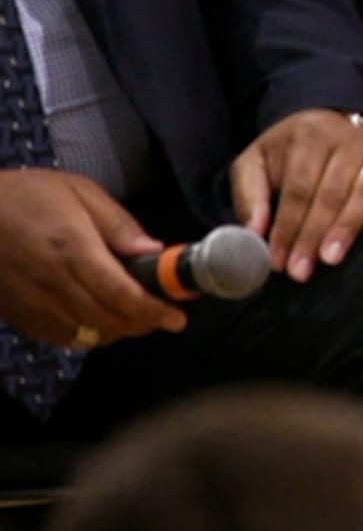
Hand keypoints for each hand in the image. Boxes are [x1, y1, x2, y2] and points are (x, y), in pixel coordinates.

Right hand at [0, 168, 183, 348]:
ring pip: (86, 335)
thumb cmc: (25, 195)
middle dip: (142, 324)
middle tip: (163, 317)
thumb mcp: (79, 192)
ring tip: (136, 317)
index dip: (153, 311)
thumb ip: (119, 224)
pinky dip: (87, 335)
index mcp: (73, 249)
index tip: (177, 317)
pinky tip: (100, 320)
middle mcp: (52, 282)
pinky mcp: (17, 314)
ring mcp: (32, 302)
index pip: (121, 293)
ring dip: (117, 332)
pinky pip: (60, 337)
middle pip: (108, 320)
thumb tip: (154, 251)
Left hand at [231, 109, 362, 282]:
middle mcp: (347, 140)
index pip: (298, 189)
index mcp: (308, 137)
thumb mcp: (256, 162)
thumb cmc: (292, 152)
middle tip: (300, 269)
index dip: (287, 227)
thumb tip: (253, 232)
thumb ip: (250, 195)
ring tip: (331, 258)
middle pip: (330, 193)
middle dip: (313, 234)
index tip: (278, 260)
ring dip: (347, 227)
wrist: (332, 122)